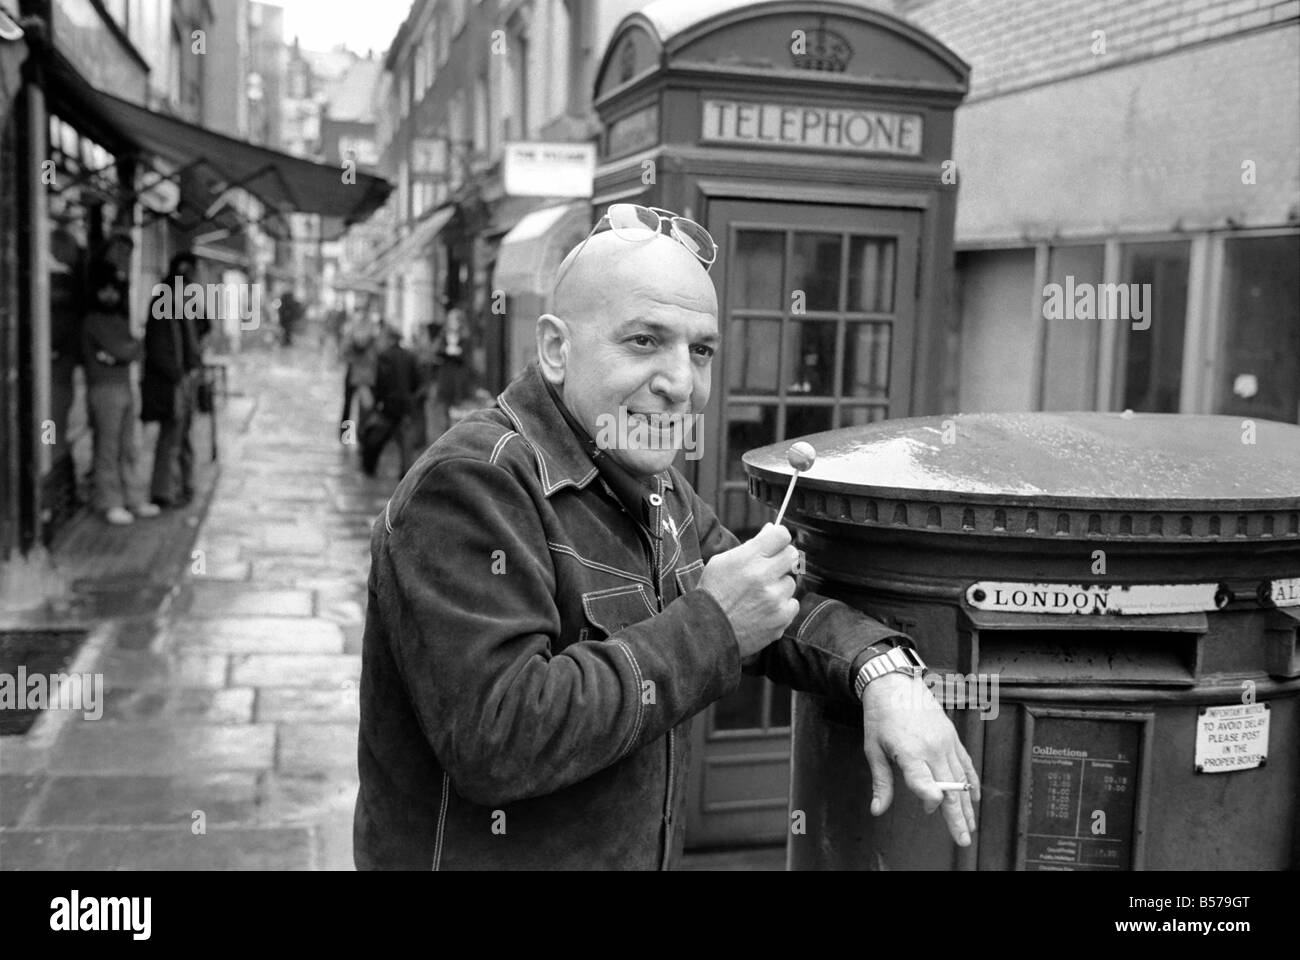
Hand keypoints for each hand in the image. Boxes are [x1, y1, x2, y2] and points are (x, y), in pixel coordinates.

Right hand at [698, 522, 799, 658]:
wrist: (707, 631)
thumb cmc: (713, 593)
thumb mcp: (722, 562)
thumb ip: (750, 546)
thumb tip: (771, 529)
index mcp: (748, 559)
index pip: (782, 535)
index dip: (779, 537)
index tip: (775, 544)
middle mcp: (764, 576)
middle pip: (792, 555)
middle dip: (782, 559)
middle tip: (770, 568)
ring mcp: (774, 599)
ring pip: (790, 582)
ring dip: (779, 586)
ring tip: (759, 596)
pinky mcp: (781, 618)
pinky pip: (792, 604)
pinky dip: (781, 606)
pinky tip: (764, 610)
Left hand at [860, 673, 979, 846]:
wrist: (894, 683)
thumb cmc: (880, 716)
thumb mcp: (873, 748)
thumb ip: (881, 781)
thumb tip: (877, 809)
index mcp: (910, 751)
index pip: (924, 781)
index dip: (928, 796)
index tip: (930, 810)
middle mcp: (932, 748)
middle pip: (949, 788)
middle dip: (956, 817)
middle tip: (963, 839)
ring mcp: (946, 743)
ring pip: (960, 780)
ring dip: (965, 806)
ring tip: (969, 827)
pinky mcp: (952, 738)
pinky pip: (965, 764)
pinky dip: (970, 783)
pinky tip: (972, 799)